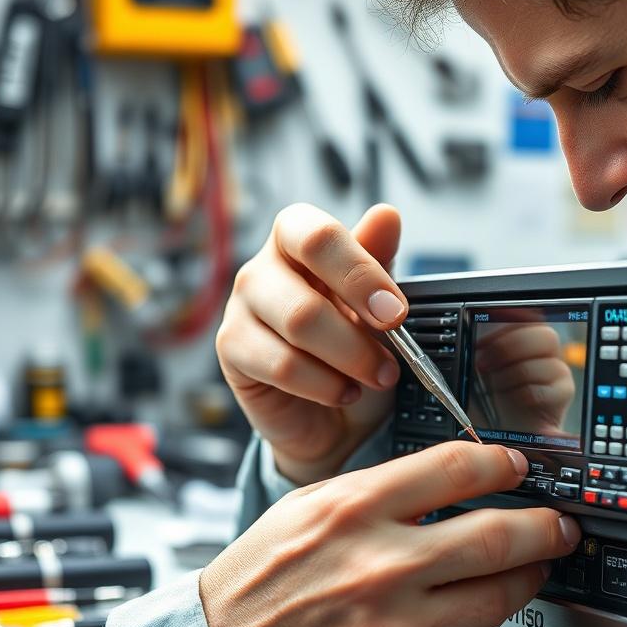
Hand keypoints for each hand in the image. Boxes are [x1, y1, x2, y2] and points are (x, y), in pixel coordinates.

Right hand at [199, 441, 580, 626]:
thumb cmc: (264, 574)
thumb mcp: (313, 504)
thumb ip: (383, 489)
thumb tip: (455, 480)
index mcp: (353, 508)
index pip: (455, 469)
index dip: (501, 462)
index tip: (517, 466)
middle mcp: (378, 566)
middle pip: (496, 537)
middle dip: (544, 528)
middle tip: (560, 526)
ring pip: (495, 600)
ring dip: (523, 582)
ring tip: (526, 570)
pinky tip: (452, 623)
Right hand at [216, 203, 407, 484]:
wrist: (331, 410)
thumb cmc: (351, 345)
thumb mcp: (375, 303)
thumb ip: (378, 260)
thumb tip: (387, 215)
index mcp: (299, 238)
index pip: (318, 236)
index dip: (360, 274)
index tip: (396, 312)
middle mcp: (263, 267)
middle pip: (306, 296)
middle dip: (358, 336)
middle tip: (391, 362)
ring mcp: (240, 307)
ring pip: (296, 330)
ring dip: (349, 361)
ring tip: (375, 377)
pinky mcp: (231, 348)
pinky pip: (281, 367)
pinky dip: (325, 385)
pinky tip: (344, 391)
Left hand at [473, 323, 576, 435]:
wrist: (510, 431)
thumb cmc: (499, 399)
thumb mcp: (487, 370)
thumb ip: (489, 349)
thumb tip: (479, 337)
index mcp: (532, 340)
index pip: (531, 318)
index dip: (508, 323)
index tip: (483, 339)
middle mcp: (550, 353)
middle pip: (545, 336)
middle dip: (509, 348)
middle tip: (484, 364)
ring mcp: (561, 372)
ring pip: (543, 364)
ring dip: (512, 375)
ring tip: (498, 387)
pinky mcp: (564, 394)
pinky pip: (544, 390)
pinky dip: (523, 395)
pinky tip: (514, 399)